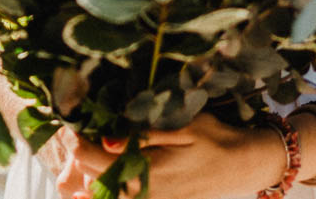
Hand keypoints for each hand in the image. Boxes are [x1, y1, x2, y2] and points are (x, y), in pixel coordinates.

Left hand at [47, 117, 289, 198]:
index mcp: (147, 168)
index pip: (95, 160)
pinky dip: (103, 196)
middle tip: (74, 134)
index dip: (78, 142)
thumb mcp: (185, 126)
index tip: (71, 124)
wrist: (244, 166)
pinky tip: (85, 193)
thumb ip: (146, 133)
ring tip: (81, 159)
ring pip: (106, 195)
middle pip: (95, 178)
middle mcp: (144, 192)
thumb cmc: (216, 139)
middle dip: (81, 158)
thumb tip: (108, 139)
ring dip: (90, 179)